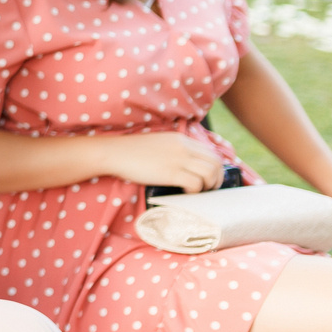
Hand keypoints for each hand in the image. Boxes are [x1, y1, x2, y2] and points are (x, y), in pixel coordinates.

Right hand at [97, 131, 225, 192]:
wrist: (113, 153)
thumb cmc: (131, 151)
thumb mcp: (159, 143)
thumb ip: (175, 149)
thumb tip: (186, 164)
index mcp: (181, 139)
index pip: (211, 152)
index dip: (216, 168)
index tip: (210, 178)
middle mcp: (184, 147)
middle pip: (215, 163)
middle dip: (217, 179)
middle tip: (209, 189)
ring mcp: (178, 160)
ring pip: (210, 174)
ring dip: (208, 186)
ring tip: (198, 192)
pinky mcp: (171, 173)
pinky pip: (196, 184)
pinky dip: (195, 191)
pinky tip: (185, 193)